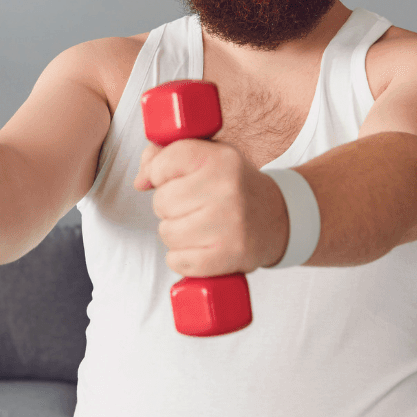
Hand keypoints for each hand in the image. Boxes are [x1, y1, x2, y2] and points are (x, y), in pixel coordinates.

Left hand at [134, 139, 289, 276]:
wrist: (276, 218)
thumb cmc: (230, 185)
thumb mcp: (206, 156)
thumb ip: (165, 155)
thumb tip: (140, 181)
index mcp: (220, 158)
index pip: (162, 165)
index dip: (159, 174)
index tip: (173, 178)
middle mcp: (227, 189)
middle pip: (161, 202)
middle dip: (168, 206)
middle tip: (191, 206)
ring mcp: (230, 224)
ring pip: (167, 233)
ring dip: (174, 233)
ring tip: (198, 227)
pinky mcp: (229, 256)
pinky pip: (178, 261)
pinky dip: (181, 259)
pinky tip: (199, 248)